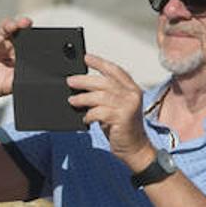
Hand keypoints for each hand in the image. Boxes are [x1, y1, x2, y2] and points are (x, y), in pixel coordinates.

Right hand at [0, 16, 31, 100]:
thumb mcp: (10, 84)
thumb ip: (21, 78)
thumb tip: (35, 76)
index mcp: (20, 54)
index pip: (28, 41)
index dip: (33, 36)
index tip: (38, 36)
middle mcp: (10, 45)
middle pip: (18, 30)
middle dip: (23, 25)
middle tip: (26, 23)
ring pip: (6, 28)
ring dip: (10, 25)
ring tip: (14, 26)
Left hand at [67, 54, 153, 169]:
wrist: (135, 148)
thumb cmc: (123, 129)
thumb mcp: (115, 108)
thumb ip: (105, 96)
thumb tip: (82, 88)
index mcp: (132, 89)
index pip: (115, 70)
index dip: (100, 63)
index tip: (86, 58)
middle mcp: (132, 94)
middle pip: (105, 81)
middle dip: (85, 80)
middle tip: (70, 81)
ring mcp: (129, 106)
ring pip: (101, 96)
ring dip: (83, 98)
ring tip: (72, 100)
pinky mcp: (122, 118)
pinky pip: (100, 112)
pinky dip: (90, 114)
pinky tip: (85, 118)